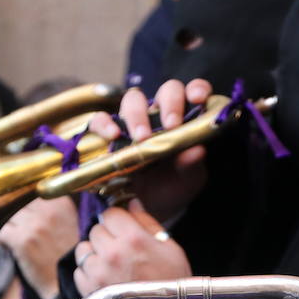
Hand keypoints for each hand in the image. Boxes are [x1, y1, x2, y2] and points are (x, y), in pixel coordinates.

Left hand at [0, 197, 78, 298]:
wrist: (68, 287)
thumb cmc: (69, 258)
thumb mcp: (71, 225)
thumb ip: (53, 208)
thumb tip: (28, 197)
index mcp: (62, 203)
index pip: (31, 188)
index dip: (23, 199)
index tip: (19, 205)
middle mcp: (49, 210)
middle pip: (17, 199)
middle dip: (13, 211)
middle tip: (15, 225)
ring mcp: (34, 225)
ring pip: (6, 214)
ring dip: (7, 225)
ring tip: (13, 237)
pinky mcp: (22, 241)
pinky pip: (0, 231)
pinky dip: (1, 239)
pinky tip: (9, 247)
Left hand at [74, 200, 191, 295]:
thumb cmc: (172, 283)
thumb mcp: (169, 248)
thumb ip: (147, 222)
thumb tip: (131, 203)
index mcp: (133, 239)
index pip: (110, 213)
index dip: (117, 219)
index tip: (122, 226)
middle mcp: (112, 253)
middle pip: (95, 229)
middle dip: (106, 235)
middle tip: (120, 248)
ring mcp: (98, 273)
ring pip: (83, 249)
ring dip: (94, 253)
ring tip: (110, 264)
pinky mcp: (90, 290)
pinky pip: (79, 271)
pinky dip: (88, 273)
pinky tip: (104, 278)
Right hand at [89, 79, 211, 221]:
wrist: (147, 209)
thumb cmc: (171, 188)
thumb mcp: (187, 181)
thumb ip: (192, 165)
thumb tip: (198, 150)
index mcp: (186, 121)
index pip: (194, 92)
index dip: (197, 89)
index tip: (196, 98)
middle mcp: (161, 115)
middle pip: (166, 91)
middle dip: (169, 103)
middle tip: (170, 126)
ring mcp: (133, 122)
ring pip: (133, 99)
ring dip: (138, 114)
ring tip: (141, 137)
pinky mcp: (107, 133)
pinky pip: (100, 119)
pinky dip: (104, 123)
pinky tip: (112, 136)